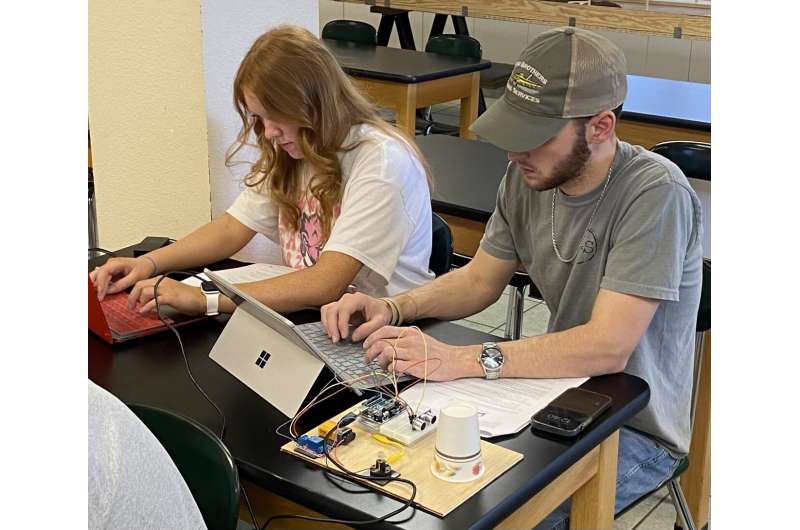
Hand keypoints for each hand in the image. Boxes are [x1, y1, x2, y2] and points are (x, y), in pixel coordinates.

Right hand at [90, 257, 155, 300]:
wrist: (146, 264)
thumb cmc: (142, 268)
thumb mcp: (136, 277)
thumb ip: (123, 284)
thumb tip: (110, 290)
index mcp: (116, 263)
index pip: (103, 272)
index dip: (101, 284)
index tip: (101, 294)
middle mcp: (110, 264)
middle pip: (96, 274)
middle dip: (94, 286)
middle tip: (95, 297)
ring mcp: (109, 269)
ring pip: (96, 277)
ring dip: (95, 287)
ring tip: (96, 296)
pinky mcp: (109, 274)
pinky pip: (101, 280)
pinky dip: (99, 287)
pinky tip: (100, 294)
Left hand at [128, 277, 205, 315]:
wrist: (202, 298)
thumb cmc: (189, 297)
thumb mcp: (170, 292)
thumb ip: (158, 294)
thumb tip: (147, 301)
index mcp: (161, 280)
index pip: (141, 282)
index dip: (133, 292)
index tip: (131, 301)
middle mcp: (162, 282)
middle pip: (140, 285)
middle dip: (132, 296)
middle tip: (131, 306)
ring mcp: (166, 289)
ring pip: (145, 291)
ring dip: (139, 302)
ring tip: (140, 309)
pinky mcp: (171, 297)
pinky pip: (154, 300)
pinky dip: (147, 307)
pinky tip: (146, 311)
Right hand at [321, 292, 391, 342]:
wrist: (380, 308)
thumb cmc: (380, 313)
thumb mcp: (381, 321)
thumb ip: (369, 329)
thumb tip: (354, 337)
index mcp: (358, 299)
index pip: (344, 309)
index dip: (342, 324)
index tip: (345, 336)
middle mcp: (347, 298)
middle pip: (333, 310)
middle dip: (332, 327)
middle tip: (336, 340)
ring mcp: (341, 302)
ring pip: (327, 310)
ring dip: (327, 325)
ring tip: (334, 338)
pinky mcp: (337, 307)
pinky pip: (326, 312)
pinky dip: (326, 322)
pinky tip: (331, 332)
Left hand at [362, 326, 477, 380]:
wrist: (455, 360)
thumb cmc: (438, 351)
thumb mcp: (420, 338)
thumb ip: (403, 339)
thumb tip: (386, 345)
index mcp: (409, 332)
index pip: (383, 330)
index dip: (370, 337)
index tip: (366, 345)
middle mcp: (409, 340)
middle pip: (380, 342)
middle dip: (369, 352)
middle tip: (367, 359)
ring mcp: (412, 353)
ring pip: (385, 353)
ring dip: (378, 361)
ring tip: (380, 366)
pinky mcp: (415, 365)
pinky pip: (394, 366)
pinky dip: (389, 369)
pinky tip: (392, 371)